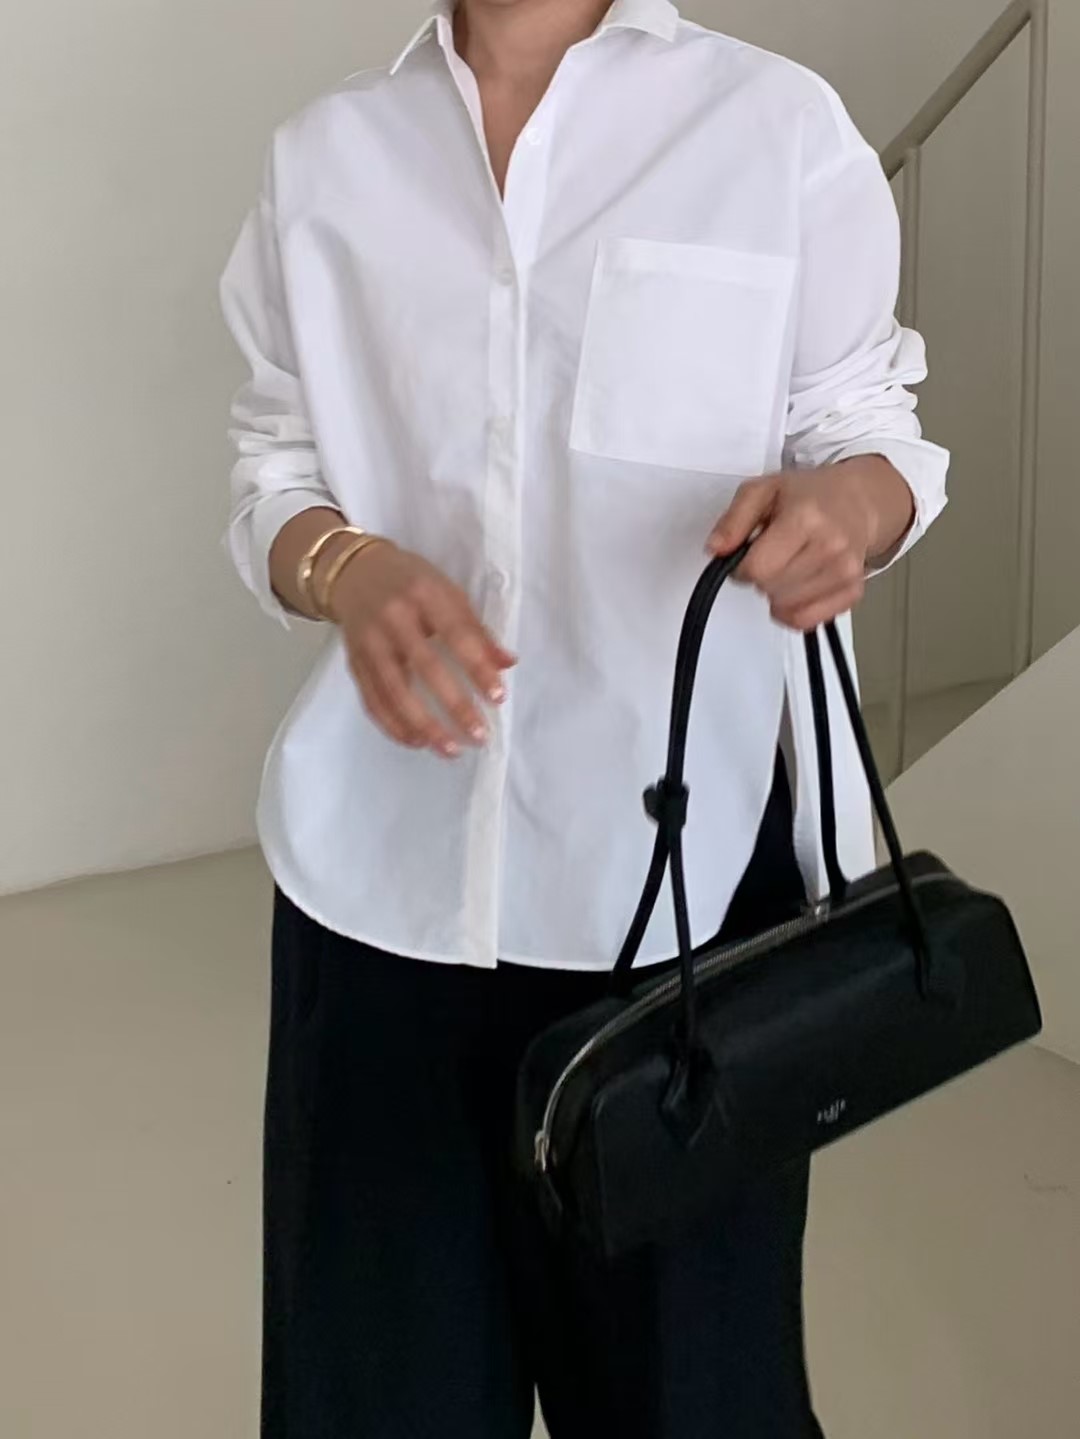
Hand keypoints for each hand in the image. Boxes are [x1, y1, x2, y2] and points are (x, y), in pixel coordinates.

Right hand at [330, 542, 515, 757]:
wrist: (354, 573)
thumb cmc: (411, 582)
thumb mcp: (448, 592)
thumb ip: (476, 629)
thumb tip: (508, 664)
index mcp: (424, 594)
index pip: (456, 635)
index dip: (477, 668)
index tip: (498, 697)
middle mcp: (393, 618)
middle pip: (426, 667)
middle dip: (455, 705)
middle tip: (479, 735)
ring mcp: (369, 642)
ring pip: (395, 692)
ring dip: (424, 726)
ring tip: (451, 749)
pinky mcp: (353, 662)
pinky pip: (372, 700)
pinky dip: (394, 726)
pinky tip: (417, 742)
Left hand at [707, 458, 915, 630]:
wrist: (858, 501)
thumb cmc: (809, 495)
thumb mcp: (762, 491)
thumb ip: (733, 520)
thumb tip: (715, 549)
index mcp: (805, 518)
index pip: (756, 568)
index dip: (741, 566)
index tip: (748, 553)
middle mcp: (830, 547)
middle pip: (769, 589)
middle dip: (760, 577)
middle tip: (771, 555)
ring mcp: (845, 572)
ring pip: (785, 609)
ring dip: (776, 594)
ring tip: (787, 565)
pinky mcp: (853, 592)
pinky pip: (806, 621)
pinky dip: (792, 611)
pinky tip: (796, 587)